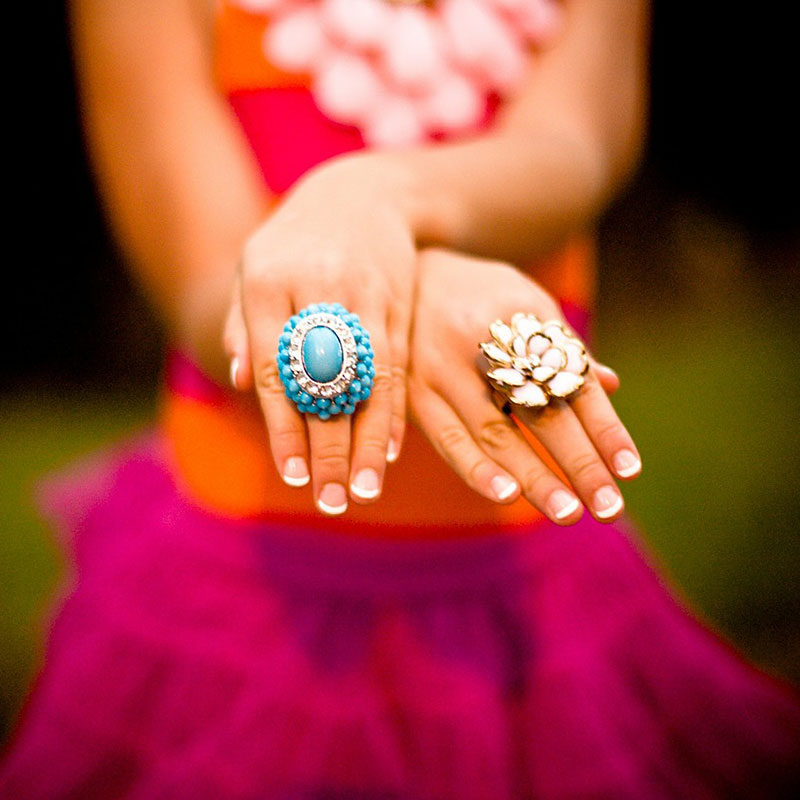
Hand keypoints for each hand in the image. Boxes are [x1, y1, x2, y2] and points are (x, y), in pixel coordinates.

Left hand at [224, 156, 414, 514]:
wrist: (358, 196)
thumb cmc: (293, 244)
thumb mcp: (254, 270)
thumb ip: (242, 324)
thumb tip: (243, 381)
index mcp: (267, 283)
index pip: (276, 370)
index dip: (285, 427)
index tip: (294, 475)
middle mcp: (316, 288)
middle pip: (323, 384)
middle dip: (328, 447)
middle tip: (331, 499)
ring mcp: (362, 293)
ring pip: (366, 380)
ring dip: (367, 440)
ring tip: (365, 488)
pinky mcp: (396, 299)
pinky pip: (395, 363)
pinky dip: (392, 408)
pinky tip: (390, 448)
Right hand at [408, 248, 640, 524]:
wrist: (403, 272)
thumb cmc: (477, 295)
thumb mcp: (524, 302)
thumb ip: (559, 345)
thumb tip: (610, 385)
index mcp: (523, 316)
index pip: (573, 380)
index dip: (604, 426)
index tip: (629, 470)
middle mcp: (484, 340)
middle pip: (540, 410)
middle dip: (578, 461)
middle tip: (608, 506)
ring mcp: (443, 366)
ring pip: (494, 431)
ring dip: (532, 477)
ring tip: (566, 512)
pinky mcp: (411, 390)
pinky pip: (447, 437)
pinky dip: (476, 469)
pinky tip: (504, 494)